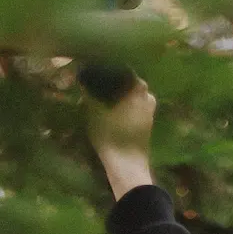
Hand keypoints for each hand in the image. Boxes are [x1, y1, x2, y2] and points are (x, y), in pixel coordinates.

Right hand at [88, 73, 156, 200]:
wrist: (127, 165)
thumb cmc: (111, 134)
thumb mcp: (95, 112)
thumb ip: (89, 93)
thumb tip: (82, 80)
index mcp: (138, 87)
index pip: (124, 69)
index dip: (110, 68)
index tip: (97, 69)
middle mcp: (148, 94)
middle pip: (129, 82)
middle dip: (115, 82)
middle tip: (98, 82)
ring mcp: (150, 110)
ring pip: (133, 95)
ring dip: (120, 95)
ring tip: (103, 96)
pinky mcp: (147, 123)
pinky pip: (135, 107)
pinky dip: (125, 106)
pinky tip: (113, 110)